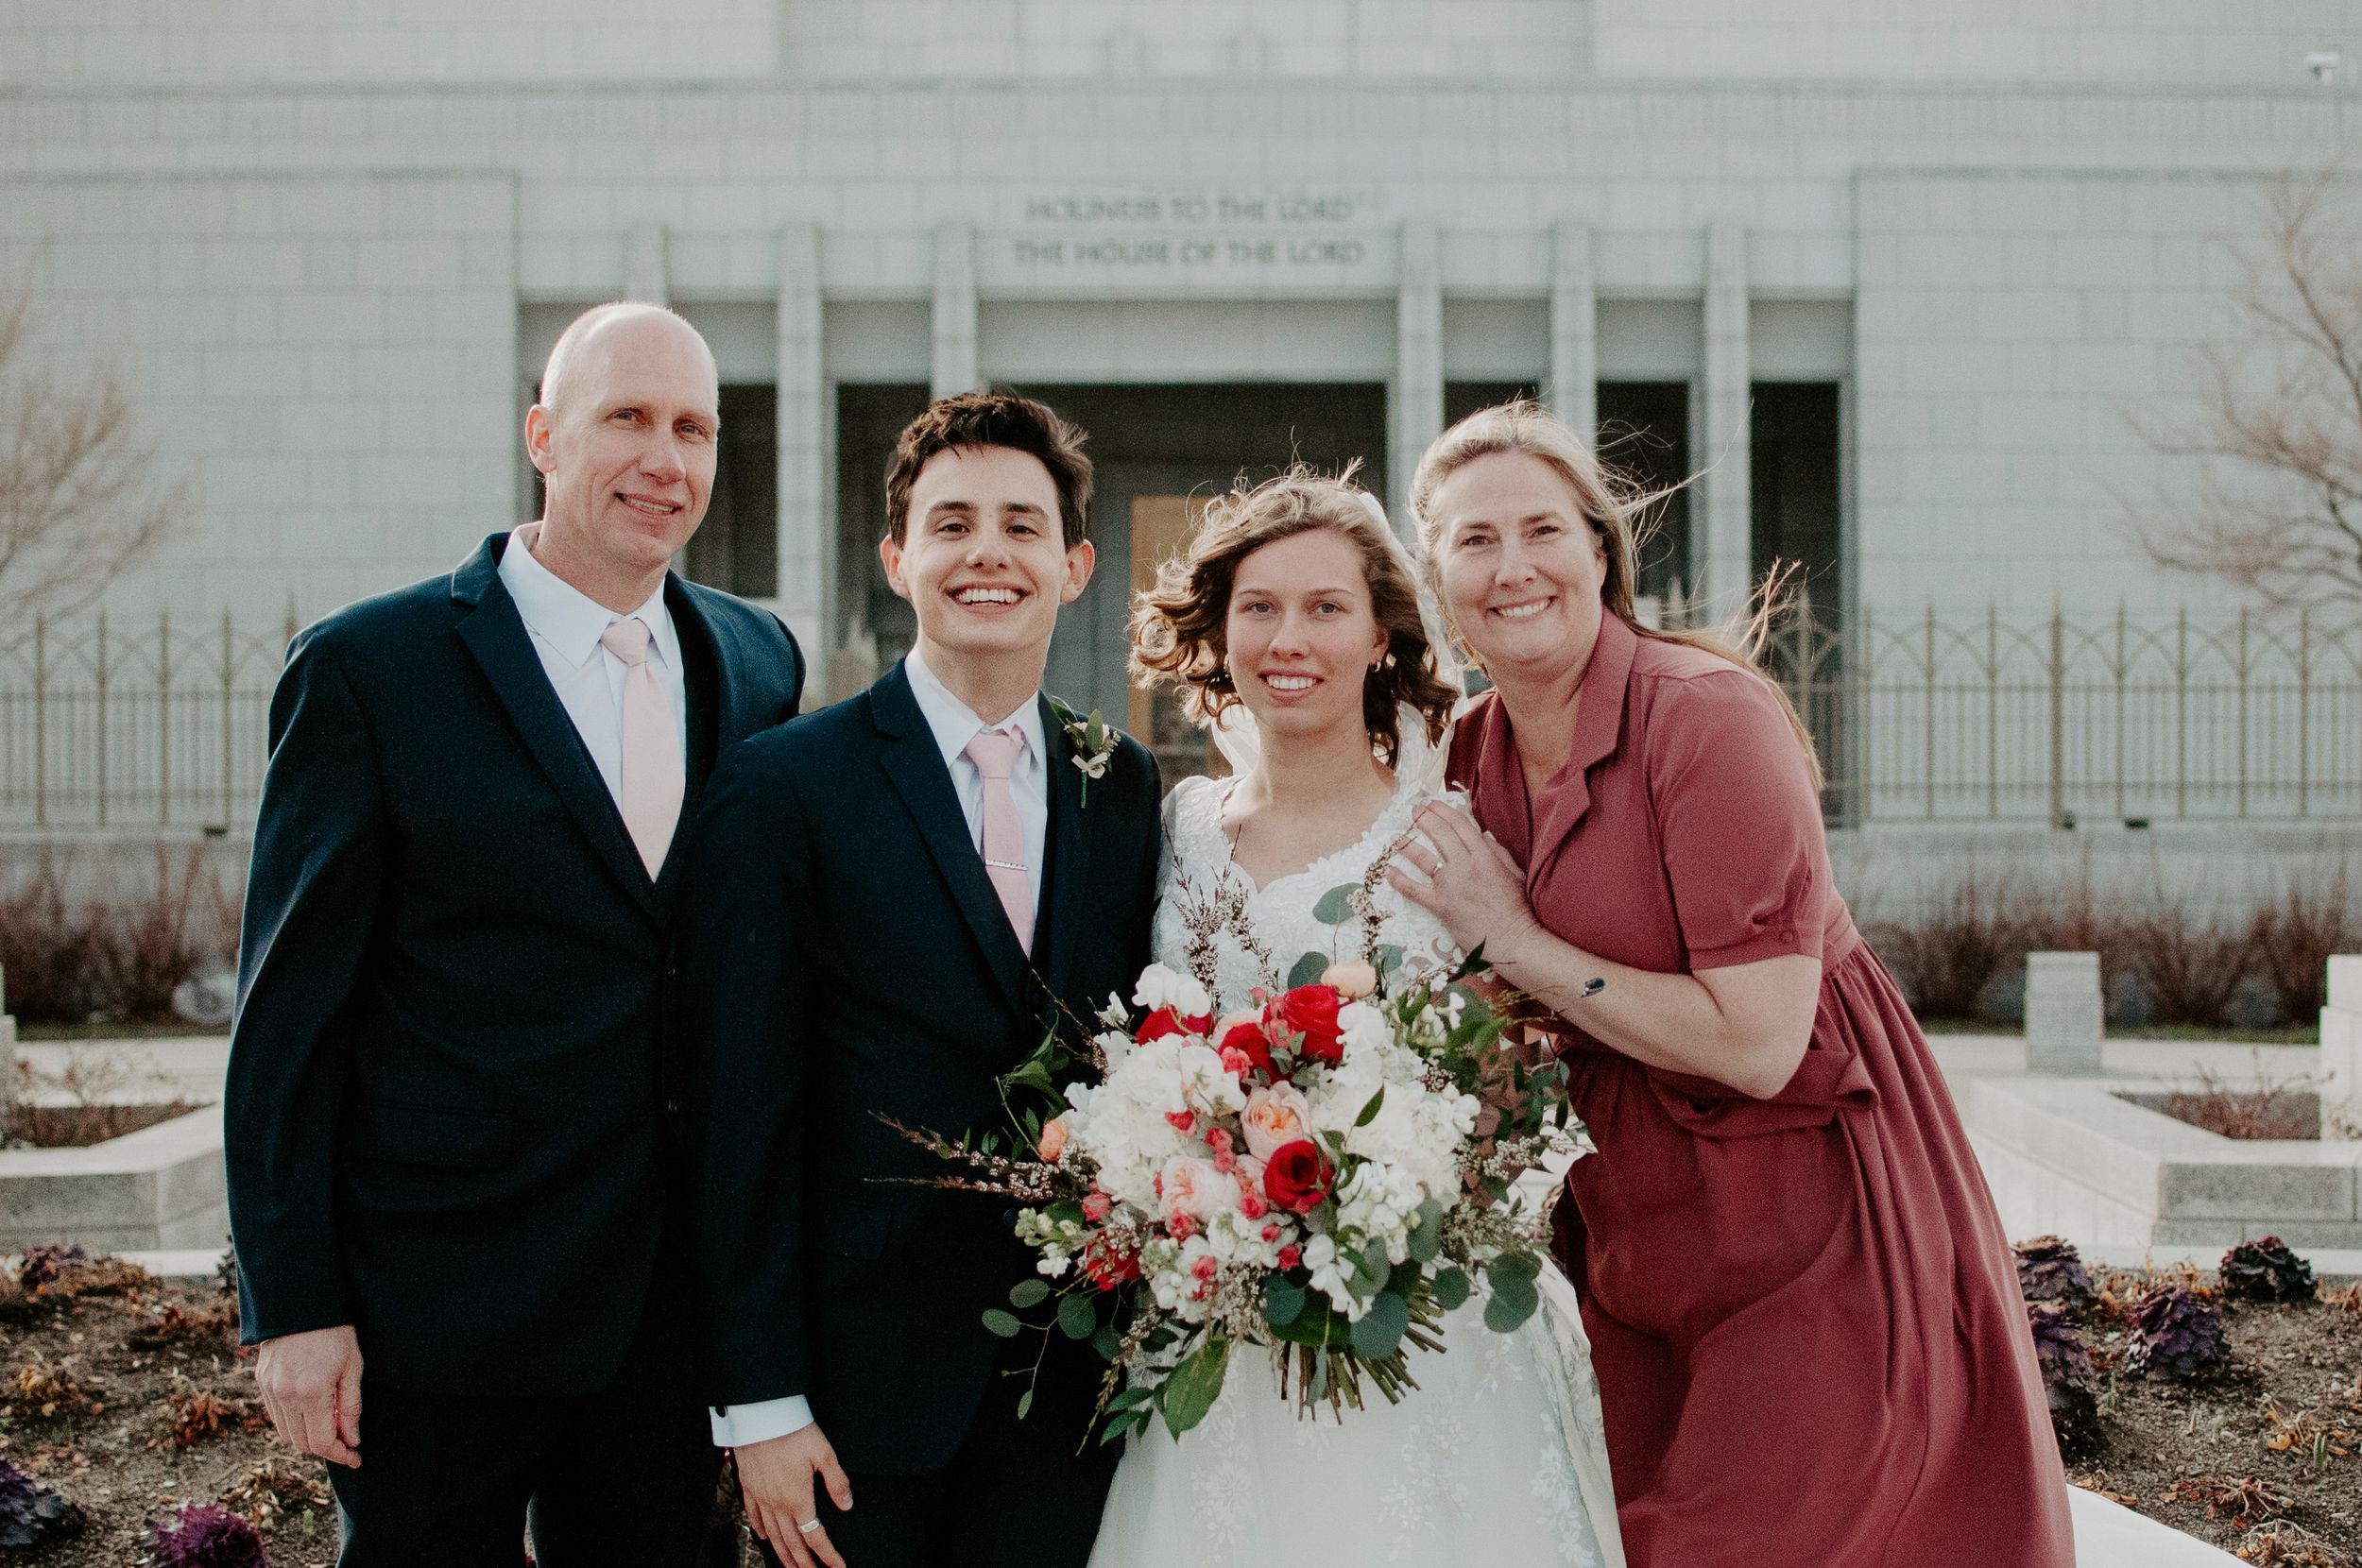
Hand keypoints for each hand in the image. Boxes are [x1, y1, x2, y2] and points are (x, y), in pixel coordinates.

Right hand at [254, 1323, 362, 1467]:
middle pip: (302, 1443)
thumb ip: (351, 1407)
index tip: (356, 1458)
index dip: (340, 1455)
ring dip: (308, 1438)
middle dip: (326, 1449)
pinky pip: (276, 1416)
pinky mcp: (262, 1383)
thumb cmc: (335, 1333)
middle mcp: (285, 1396)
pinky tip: (312, 1414)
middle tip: (347, 1445)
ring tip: (331, 1429)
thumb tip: (351, 1439)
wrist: (301, 1304)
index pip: (322, 1442)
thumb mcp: (353, 1367)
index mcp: (311, 1393)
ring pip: (286, 1433)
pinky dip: (294, 1423)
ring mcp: (270, 1390)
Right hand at [735, 1424, 852, 1567]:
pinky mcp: (748, 1487)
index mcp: (798, 1499)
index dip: (828, 1555)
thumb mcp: (824, 1453)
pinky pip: (754, 1517)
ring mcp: (760, 1497)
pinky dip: (761, 1532)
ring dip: (784, 1555)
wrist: (760, 1416)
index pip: (815, 1537)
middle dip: (804, 1564)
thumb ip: (837, 1482)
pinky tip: (765, 1538)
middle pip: (792, 1544)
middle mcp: (777, 1504)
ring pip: (772, 1536)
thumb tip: (847, 1506)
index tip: (838, 1567)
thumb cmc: (795, 1431)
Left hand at [1386, 801, 1540, 959]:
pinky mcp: (1440, 906)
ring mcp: (1451, 885)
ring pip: (1423, 858)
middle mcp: (1465, 865)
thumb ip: (1497, 851)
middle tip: (1413, 810)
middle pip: (1439, 834)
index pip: (1459, 825)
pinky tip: (1389, 871)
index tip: (1431, 803)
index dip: (1443, 810)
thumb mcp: (1514, 872)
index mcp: (1485, 855)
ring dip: (1406, 845)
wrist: (1512, 938)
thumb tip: (1482, 834)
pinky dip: (1399, 880)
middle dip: (1423, 818)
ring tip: (1395, 837)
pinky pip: (1414, 890)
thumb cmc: (1516, 907)